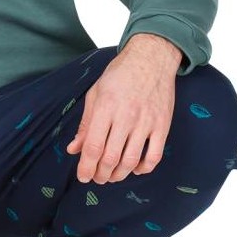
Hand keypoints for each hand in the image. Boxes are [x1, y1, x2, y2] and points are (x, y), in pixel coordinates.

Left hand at [66, 34, 181, 182]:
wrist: (151, 58)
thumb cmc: (120, 74)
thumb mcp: (96, 93)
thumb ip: (85, 123)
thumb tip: (73, 148)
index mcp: (106, 107)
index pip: (93, 146)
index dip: (86, 166)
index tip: (83, 176)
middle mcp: (126, 116)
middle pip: (110, 158)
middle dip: (101, 174)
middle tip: (97, 178)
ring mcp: (146, 122)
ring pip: (131, 161)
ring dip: (119, 175)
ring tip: (112, 176)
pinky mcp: (162, 125)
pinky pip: (154, 156)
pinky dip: (143, 168)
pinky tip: (134, 168)